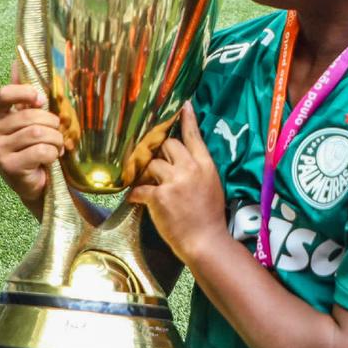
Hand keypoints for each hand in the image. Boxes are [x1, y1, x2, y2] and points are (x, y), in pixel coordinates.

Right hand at [0, 61, 63, 212]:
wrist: (32, 180)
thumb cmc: (29, 144)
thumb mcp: (25, 116)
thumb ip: (21, 92)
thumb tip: (16, 60)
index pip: (5, 93)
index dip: (27, 94)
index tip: (41, 100)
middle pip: (30, 116)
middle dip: (51, 124)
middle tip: (55, 132)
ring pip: (38, 133)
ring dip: (56, 139)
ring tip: (55, 145)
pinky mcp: (9, 167)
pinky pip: (42, 151)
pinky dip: (53, 154)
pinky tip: (50, 158)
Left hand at [128, 101, 225, 263]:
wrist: (205, 242)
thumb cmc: (209, 217)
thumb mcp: (212, 186)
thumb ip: (198, 170)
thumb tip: (183, 160)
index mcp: (205, 166)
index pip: (194, 136)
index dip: (187, 120)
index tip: (183, 106)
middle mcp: (190, 169)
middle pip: (167, 145)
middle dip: (160, 154)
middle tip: (159, 169)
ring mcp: (174, 182)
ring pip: (151, 164)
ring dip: (147, 174)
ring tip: (151, 187)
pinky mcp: (159, 197)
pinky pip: (139, 188)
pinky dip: (136, 195)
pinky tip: (137, 200)